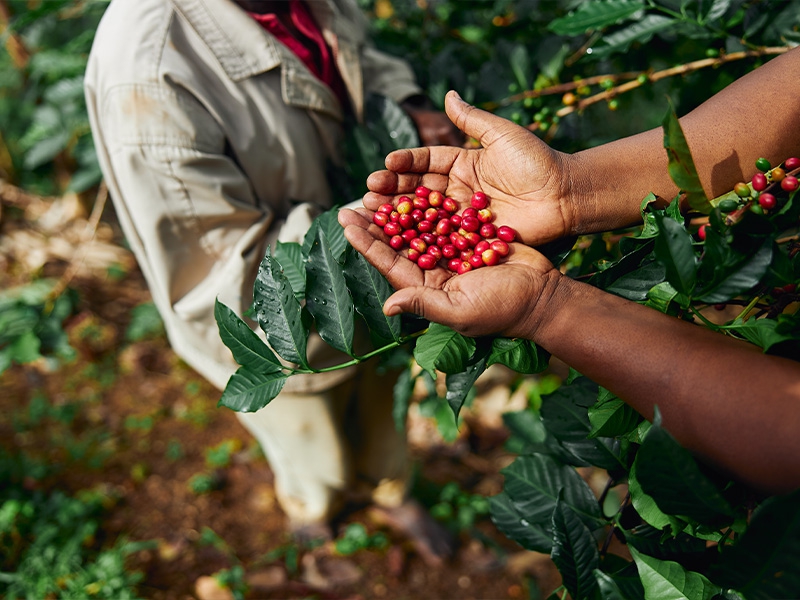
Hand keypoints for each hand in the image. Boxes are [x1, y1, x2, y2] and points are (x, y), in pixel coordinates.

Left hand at [338, 208, 560, 338]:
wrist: (544, 295)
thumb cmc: (503, 309)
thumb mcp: (460, 311)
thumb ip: (424, 304)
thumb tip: (388, 306)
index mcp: (427, 288)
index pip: (390, 263)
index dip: (367, 243)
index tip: (347, 222)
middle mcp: (435, 270)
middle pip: (399, 243)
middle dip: (376, 223)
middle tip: (355, 201)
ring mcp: (452, 253)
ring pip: (419, 227)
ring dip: (399, 209)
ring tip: (379, 188)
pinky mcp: (470, 238)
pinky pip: (445, 218)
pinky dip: (429, 203)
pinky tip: (414, 185)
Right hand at [370, 90, 577, 246]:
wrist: (565, 195)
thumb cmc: (537, 161)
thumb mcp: (502, 135)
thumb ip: (472, 119)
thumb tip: (448, 94)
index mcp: (464, 163)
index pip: (427, 162)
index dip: (406, 163)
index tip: (386, 163)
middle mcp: (459, 190)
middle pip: (419, 190)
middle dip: (392, 190)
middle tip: (369, 192)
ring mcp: (463, 216)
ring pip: (425, 215)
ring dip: (398, 215)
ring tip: (373, 212)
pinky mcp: (471, 238)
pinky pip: (443, 237)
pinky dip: (421, 238)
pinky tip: (398, 238)